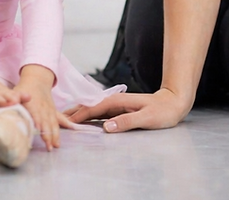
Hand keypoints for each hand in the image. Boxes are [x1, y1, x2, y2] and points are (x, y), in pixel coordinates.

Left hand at [14, 65, 73, 150]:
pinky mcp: (53, 111)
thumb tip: (12, 101)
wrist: (37, 80)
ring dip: (55, 134)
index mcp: (32, 104)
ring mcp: (49, 110)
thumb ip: (14, 98)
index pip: (35, 113)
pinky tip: (71, 128)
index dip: (37, 121)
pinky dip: (65, 123)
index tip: (38, 129)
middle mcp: (43, 108)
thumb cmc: (24, 89)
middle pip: (46, 122)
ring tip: (56, 145)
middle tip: (49, 146)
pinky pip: (60, 118)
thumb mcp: (16, 92)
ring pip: (53, 123)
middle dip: (48, 134)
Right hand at [68, 88, 190, 132]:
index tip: (63, 122)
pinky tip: (80, 122)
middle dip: (71, 112)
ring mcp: (114, 105)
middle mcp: (112, 102)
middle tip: (54, 120)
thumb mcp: (146, 118)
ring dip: (76, 114)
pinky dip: (86, 117)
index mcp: (116, 102)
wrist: (173, 103)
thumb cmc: (162, 112)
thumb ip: (127, 122)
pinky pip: (97, 114)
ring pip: (90, 110)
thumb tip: (106, 127)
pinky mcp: (117, 110)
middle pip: (87, 107)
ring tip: (62, 120)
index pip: (91, 109)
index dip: (76, 116)